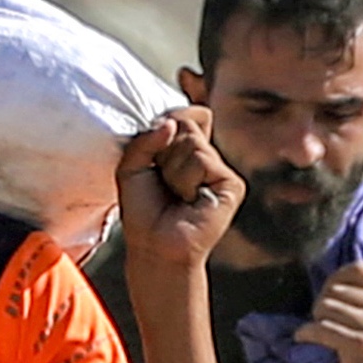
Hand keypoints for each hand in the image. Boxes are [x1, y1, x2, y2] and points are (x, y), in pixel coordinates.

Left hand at [114, 106, 241, 272]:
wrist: (154, 246)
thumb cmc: (143, 210)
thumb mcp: (131, 167)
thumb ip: (145, 138)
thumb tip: (171, 121)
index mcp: (187, 150)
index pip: (183, 115)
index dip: (166, 124)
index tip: (154, 154)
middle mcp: (207, 156)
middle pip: (184, 123)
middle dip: (162, 152)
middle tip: (161, 182)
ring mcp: (220, 169)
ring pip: (191, 141)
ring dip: (171, 170)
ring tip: (174, 194)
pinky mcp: (231, 183)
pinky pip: (202, 159)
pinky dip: (185, 179)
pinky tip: (188, 200)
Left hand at [303, 260, 362, 362]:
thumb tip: (334, 278)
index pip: (357, 268)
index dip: (335, 279)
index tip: (328, 296)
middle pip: (336, 289)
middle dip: (322, 304)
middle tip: (324, 323)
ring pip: (326, 307)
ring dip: (316, 320)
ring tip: (322, 334)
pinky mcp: (361, 344)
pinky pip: (321, 328)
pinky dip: (307, 333)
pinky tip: (304, 338)